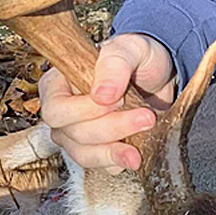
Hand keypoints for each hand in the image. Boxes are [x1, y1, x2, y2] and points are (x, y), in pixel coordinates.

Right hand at [39, 33, 175, 173]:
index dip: (84, 111)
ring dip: (114, 153)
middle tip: (146, 117)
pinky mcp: (100, 149)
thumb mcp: (130, 49)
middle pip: (73, 134)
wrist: (159, 75)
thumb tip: (101, 94)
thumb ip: (114, 65)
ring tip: (140, 148)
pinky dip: (119, 162)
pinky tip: (137, 153)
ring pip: (84, 155)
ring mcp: (78, 134)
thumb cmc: (137, 56)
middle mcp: (63, 112)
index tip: (119, 99)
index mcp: (58, 84)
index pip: (56, 110)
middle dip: (111, 129)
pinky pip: (102, 165)